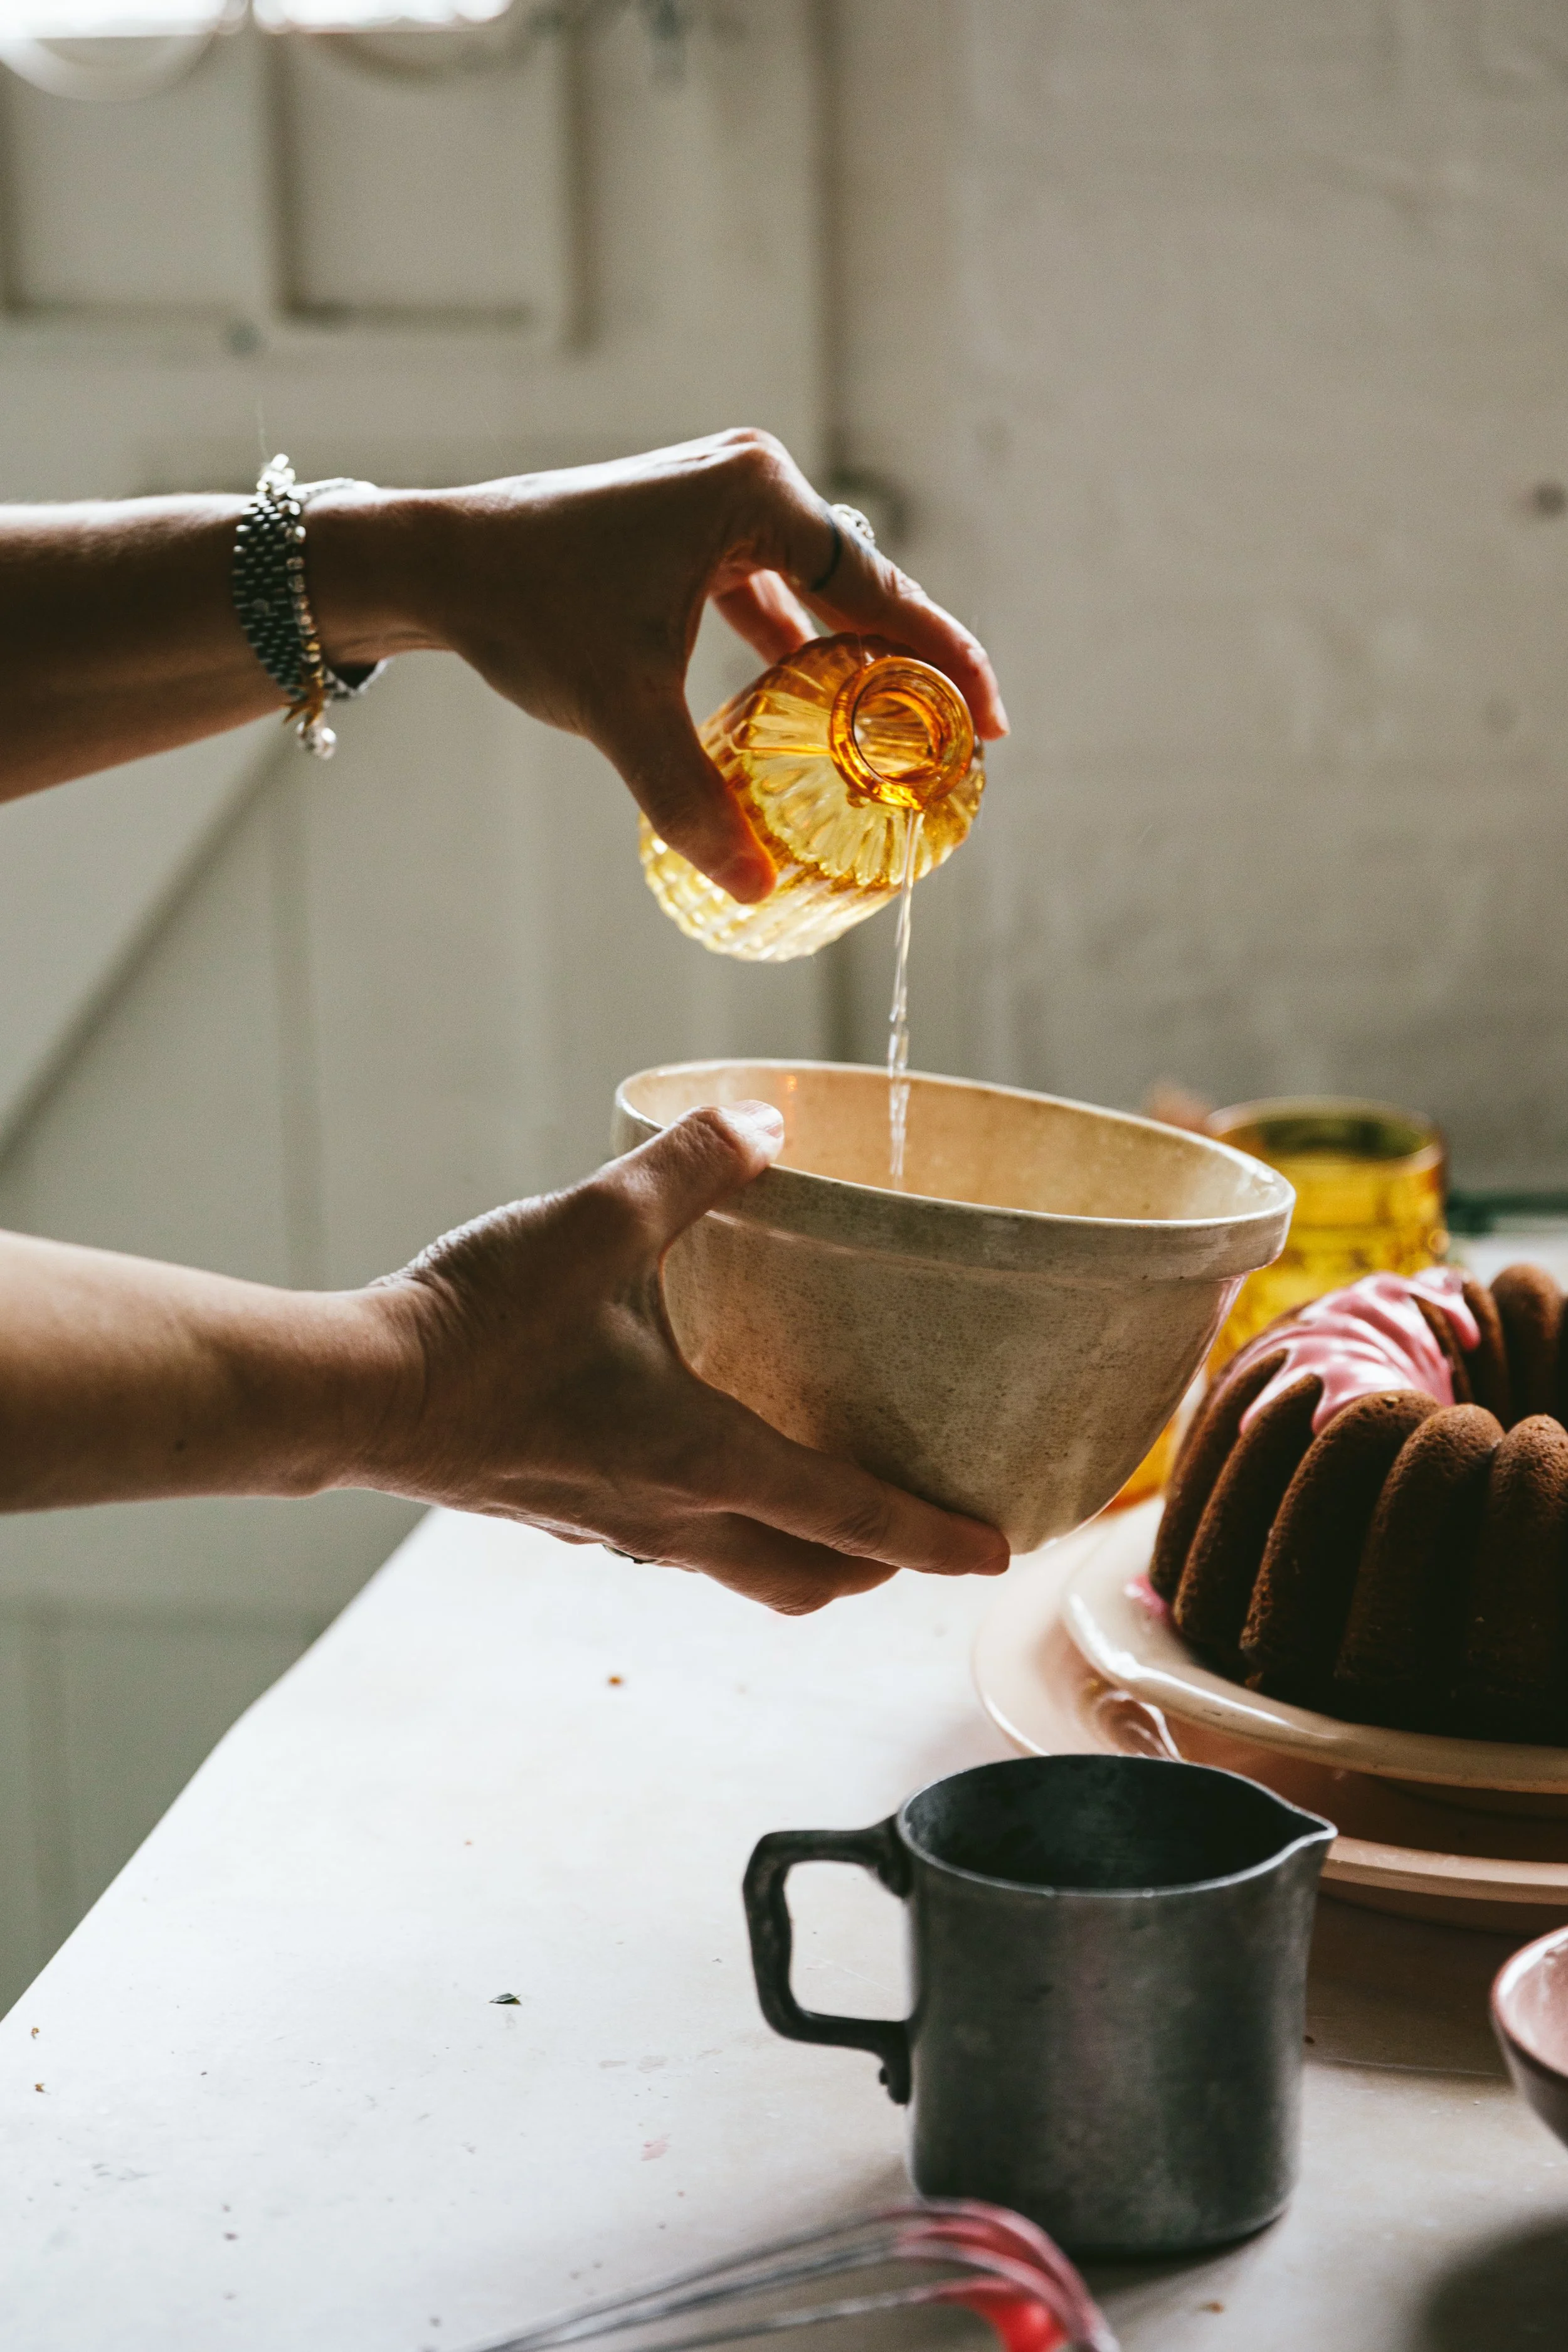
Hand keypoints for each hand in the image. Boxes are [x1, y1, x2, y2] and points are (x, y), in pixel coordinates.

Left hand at [315, 429, 1007, 902]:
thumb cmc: (527, 613)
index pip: (880, 588)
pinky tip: (812, 712)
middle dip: (907, 668)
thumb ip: (690, 799)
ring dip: (851, 661)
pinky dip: (794, 650)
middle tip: (956, 745)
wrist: (437, 564)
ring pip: (815, 593)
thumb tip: (751, 890)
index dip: (945, 660)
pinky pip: (769, 594)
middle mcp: (749, 482)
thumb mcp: (620, 712)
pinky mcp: (690, 529)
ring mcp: (719, 501)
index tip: (991, 724)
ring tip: (896, 735)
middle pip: (860, 588)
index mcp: (756, 497)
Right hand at [362, 1101, 1008, 1614]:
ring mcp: (613, 1527)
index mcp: (702, 1455)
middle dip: (872, 1570)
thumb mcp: (594, 1224)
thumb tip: (764, 1120)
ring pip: (736, 1570)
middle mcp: (670, 1513)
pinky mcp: (564, 1517)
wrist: (354, 1397)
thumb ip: (690, 1167)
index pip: (849, 1516)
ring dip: (797, 1556)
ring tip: (829, 1515)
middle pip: (803, 1577)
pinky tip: (698, 1469)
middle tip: (920, 1537)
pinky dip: (720, 1529)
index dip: (931, 1537)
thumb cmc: (478, 1323)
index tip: (996, 1551)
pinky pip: (672, 1544)